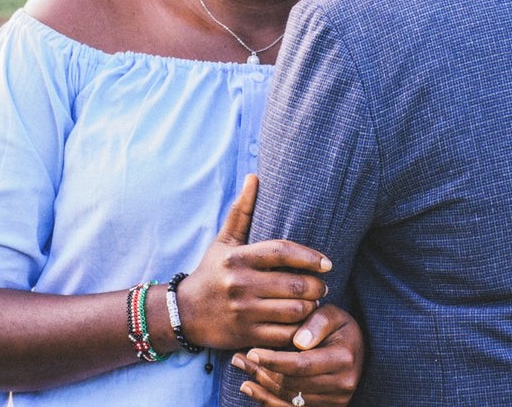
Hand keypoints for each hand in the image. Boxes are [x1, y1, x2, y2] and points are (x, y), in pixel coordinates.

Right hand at [176, 175, 332, 350]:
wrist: (184, 313)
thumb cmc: (211, 272)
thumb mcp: (224, 241)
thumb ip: (242, 211)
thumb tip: (254, 177)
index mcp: (238, 258)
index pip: (281, 251)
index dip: (309, 257)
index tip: (327, 263)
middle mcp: (240, 283)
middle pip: (293, 284)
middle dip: (316, 286)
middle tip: (322, 285)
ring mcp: (243, 311)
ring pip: (293, 311)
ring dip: (311, 307)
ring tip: (314, 303)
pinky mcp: (246, 335)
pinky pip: (284, 335)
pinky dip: (300, 330)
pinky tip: (303, 323)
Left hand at [232, 303, 363, 406]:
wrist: (357, 351)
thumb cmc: (340, 328)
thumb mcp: (334, 315)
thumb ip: (317, 322)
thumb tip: (299, 342)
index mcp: (343, 359)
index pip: (302, 364)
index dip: (274, 360)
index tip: (252, 352)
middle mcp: (342, 385)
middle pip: (292, 383)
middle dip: (262, 371)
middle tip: (239, 357)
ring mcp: (334, 401)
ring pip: (289, 397)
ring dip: (261, 384)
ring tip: (241, 366)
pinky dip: (268, 401)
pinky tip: (250, 388)